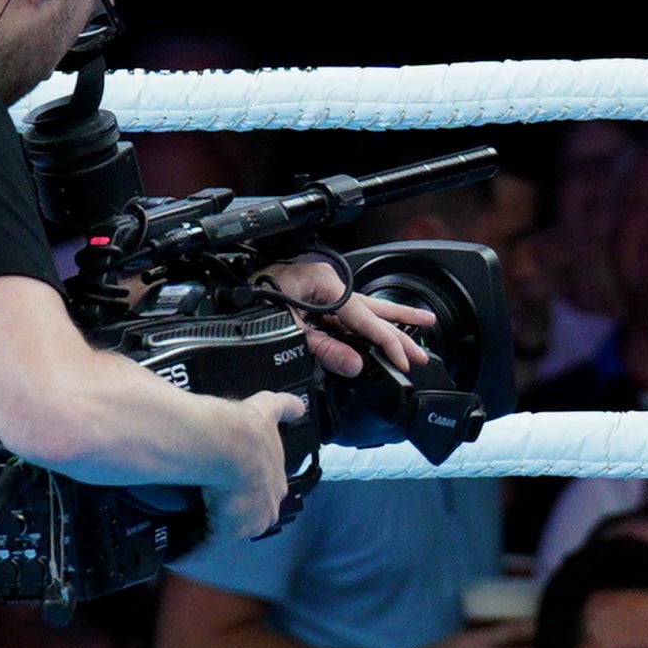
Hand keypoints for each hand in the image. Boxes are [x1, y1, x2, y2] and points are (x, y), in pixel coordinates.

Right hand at [206, 394, 305, 544]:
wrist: (228, 443)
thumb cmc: (244, 427)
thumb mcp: (267, 412)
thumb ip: (284, 408)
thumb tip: (298, 406)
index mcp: (277, 477)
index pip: (268, 488)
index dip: (254, 487)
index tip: (241, 486)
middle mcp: (268, 502)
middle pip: (254, 511)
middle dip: (239, 510)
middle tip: (217, 504)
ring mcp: (249, 519)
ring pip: (234, 527)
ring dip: (219, 527)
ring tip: (201, 526)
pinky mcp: (226, 531)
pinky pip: (207, 545)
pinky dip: (194, 550)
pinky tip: (183, 554)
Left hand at [262, 254, 430, 379]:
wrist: (226, 295)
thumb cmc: (251, 301)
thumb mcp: (290, 330)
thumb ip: (325, 349)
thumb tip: (355, 365)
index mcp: (325, 283)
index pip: (364, 318)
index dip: (386, 342)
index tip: (403, 359)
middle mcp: (327, 282)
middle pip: (371, 312)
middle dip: (399, 332)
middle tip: (421, 353)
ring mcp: (321, 289)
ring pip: (363, 310)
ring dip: (390, 322)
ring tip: (421, 324)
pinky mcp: (313, 299)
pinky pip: (345, 315)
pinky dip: (364, 325)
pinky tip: (378, 332)